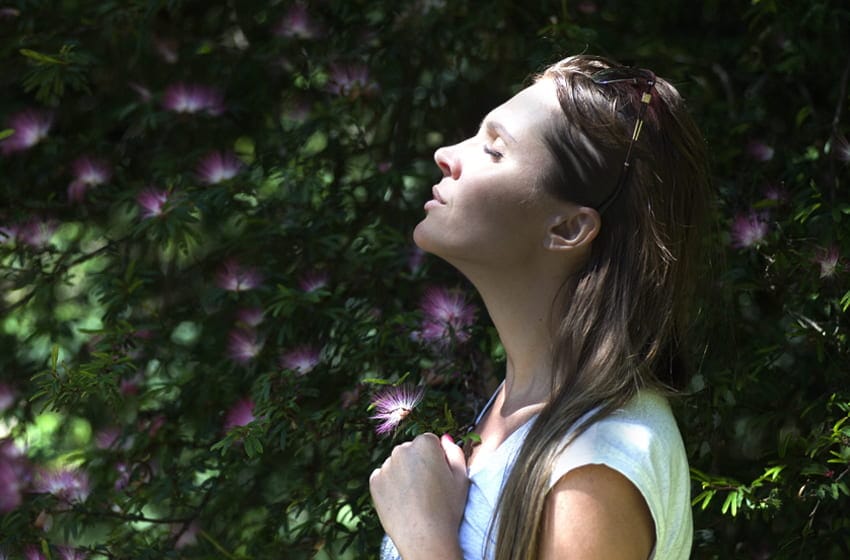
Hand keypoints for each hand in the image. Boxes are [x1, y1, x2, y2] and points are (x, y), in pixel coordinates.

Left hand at [370, 433, 468, 559]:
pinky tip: (402, 501)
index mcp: (425, 444)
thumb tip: (445, 439)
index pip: (430, 442)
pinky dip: (391, 485)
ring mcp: (386, 465)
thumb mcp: (461, 478)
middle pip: (411, 451)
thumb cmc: (447, 509)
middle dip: (418, 463)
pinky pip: (384, 477)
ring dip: (404, 474)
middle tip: (428, 489)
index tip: (439, 476)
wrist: (424, 538)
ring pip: (397, 464)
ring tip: (415, 498)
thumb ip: (455, 452)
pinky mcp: (374, 481)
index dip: (436, 459)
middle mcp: (402, 449)